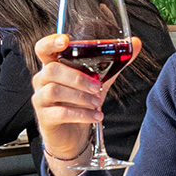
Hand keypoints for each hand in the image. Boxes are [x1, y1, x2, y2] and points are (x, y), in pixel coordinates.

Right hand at [30, 33, 142, 175]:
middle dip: (78, 78)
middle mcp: (42, 80)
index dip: (51, 42)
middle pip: (52, 70)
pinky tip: (95, 116)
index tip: (66, 41)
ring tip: (97, 102)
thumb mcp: (99, 80)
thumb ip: (115, 63)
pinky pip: (60, 112)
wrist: (73, 134)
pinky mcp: (45, 117)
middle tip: (97, 86)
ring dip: (80, 96)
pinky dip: (81, 114)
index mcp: (53, 65)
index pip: (43, 48)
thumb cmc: (81, 102)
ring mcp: (41, 99)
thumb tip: (135, 44)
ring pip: (54, 90)